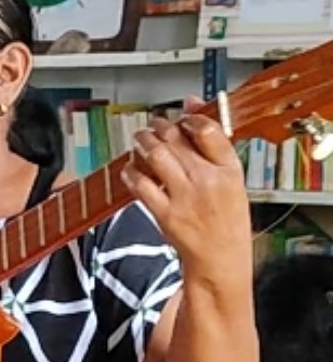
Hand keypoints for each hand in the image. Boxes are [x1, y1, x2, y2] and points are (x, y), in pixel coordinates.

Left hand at [121, 100, 250, 285]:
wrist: (220, 257)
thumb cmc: (226, 218)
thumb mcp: (232, 179)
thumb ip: (212, 143)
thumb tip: (193, 104)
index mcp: (229, 170)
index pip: (208, 130)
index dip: (189, 117)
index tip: (181, 116)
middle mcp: (208, 180)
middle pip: (176, 139)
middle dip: (159, 127)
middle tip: (152, 126)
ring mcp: (185, 197)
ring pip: (157, 156)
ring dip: (142, 142)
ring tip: (140, 140)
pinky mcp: (165, 213)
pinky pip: (141, 185)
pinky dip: (131, 172)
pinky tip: (130, 168)